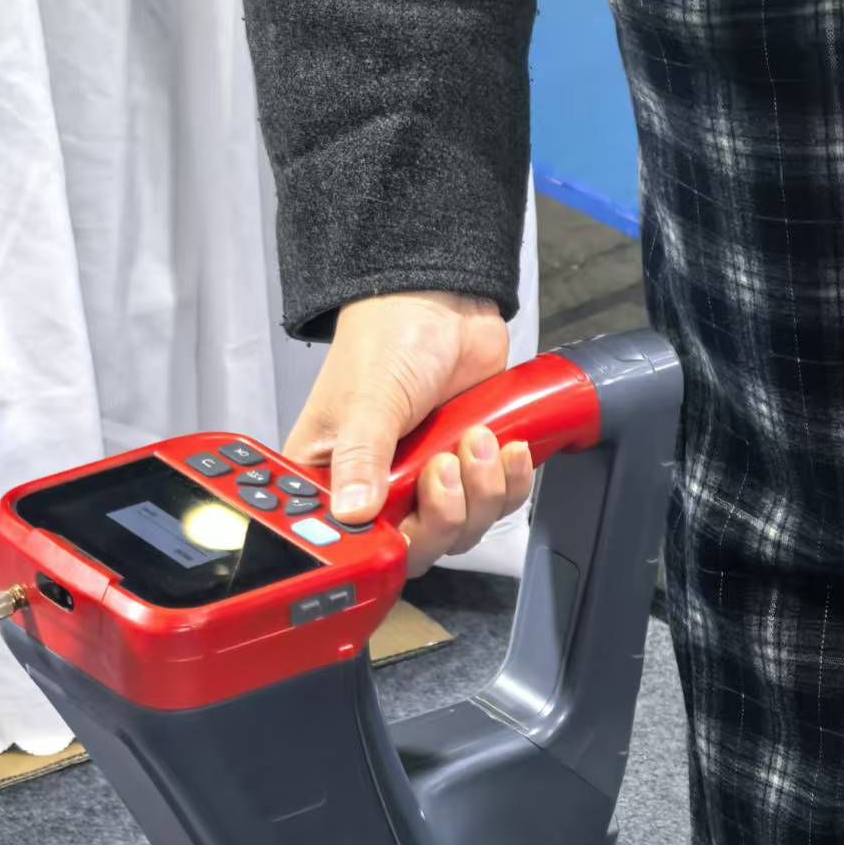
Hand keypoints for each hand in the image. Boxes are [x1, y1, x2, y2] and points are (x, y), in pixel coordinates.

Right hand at [284, 291, 533, 577]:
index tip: (407, 522)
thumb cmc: (387, 337)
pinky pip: (497, 502)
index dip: (387, 544)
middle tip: (445, 468)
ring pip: (463, 528)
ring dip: (482, 491)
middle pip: (418, 546)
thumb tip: (353, 511)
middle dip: (445, 515)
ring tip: (477, 439)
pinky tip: (507, 447)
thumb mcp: (368, 399)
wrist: (444, 298)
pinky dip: (510, 481)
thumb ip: (361, 458)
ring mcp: (427, 478)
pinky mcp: (469, 465)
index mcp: (333, 476)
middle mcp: (379, 485)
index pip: (356, 542)